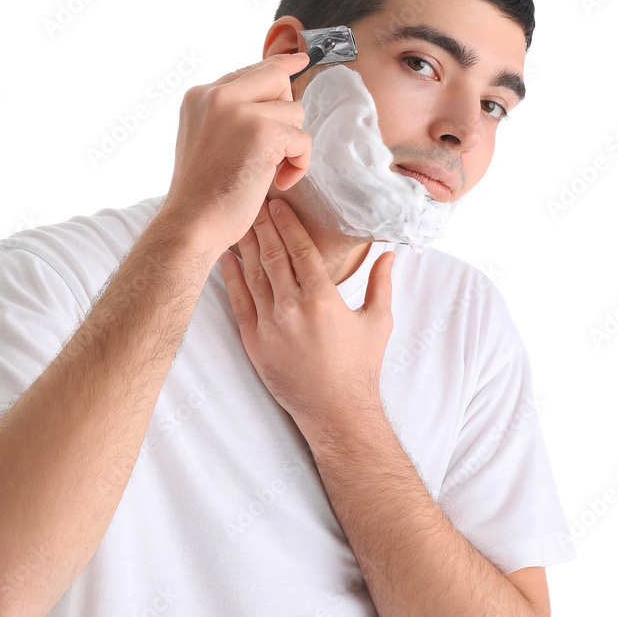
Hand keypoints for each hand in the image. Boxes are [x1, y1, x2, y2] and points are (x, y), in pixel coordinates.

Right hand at [161, 53, 311, 260]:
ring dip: (290, 145)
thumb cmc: (201, 193)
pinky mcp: (263, 133)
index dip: (278, 70)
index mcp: (200, 95)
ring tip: (268, 170)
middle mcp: (217, 95)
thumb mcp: (206, 138)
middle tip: (272, 147)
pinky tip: (279, 182)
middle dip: (285, 113)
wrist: (191, 224)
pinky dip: (298, 165)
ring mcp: (239, 112)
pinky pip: (302, 139)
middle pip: (276, 78)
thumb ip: (230, 113)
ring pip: (293, 112)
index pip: (251, 71)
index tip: (298, 60)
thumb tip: (272, 93)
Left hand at [220, 197, 394, 438]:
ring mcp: (269, 326)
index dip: (288, 224)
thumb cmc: (360, 368)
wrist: (335, 412)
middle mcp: (292, 308)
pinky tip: (226, 259)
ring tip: (240, 224)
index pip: (300, 249)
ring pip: (253, 275)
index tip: (278, 205)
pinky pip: (238, 302)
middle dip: (263, 226)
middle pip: (272, 255)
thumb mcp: (378, 323)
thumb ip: (382, 284)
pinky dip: (231, 278)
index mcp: (323, 299)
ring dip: (246, 246)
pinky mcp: (254, 343)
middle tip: (253, 204)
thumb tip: (391, 254)